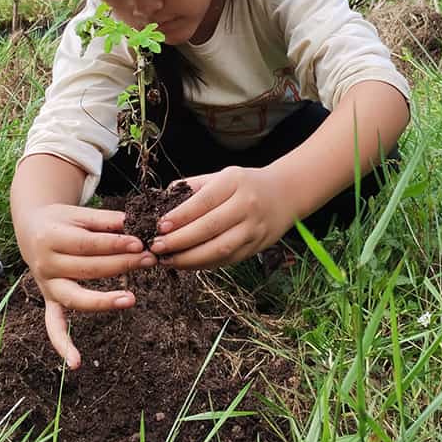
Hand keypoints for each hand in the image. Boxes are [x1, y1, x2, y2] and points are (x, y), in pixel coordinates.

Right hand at [18, 203, 156, 368]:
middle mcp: (45, 264)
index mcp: (51, 237)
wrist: (31, 228)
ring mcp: (47, 285)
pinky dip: (62, 345)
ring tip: (132, 299)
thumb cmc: (62, 220)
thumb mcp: (78, 213)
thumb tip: (135, 223)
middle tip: (149, 260)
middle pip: (88, 269)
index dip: (115, 244)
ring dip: (104, 301)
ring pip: (76, 297)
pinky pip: (54, 325)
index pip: (89, 245)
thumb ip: (105, 221)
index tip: (140, 243)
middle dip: (122, 264)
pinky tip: (76, 363)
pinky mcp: (49, 300)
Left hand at [149, 166, 295, 270]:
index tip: (159, 227)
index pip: (203, 201)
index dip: (180, 216)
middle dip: (180, 241)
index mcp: (234, 182)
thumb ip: (192, 188)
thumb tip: (160, 203)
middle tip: (157, 247)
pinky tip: (186, 264)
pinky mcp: (256, 247)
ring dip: (190, 259)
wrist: (284, 194)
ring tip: (168, 260)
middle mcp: (246, 205)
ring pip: (219, 249)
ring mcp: (253, 228)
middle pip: (209, 228)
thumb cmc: (244, 184)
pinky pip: (227, 260)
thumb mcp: (221, 176)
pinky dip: (204, 264)